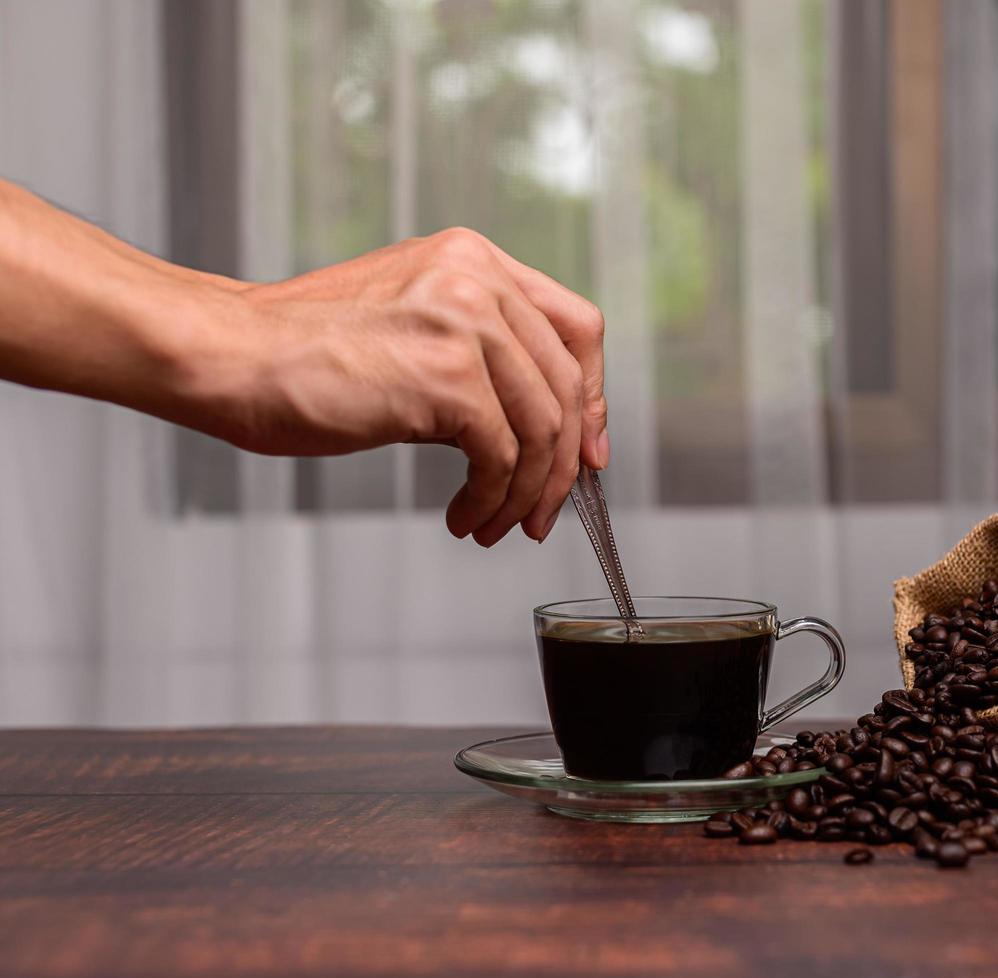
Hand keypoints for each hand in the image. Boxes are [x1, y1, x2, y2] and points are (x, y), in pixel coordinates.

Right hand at [189, 227, 606, 545]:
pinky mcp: (448, 376)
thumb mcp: (409, 325)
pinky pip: (503, 455)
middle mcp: (478, 279)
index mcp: (474, 259)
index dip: (592, 395)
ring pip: (543, 427)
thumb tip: (538, 430)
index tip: (585, 449)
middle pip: (568, 384)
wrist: (230, 356)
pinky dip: (492, 498)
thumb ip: (476, 355)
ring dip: (527, 492)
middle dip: (564, 464)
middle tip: (544, 511)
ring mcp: (467, 322)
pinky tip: (466, 515)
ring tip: (498, 523)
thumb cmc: (302, 352)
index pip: (575, 326)